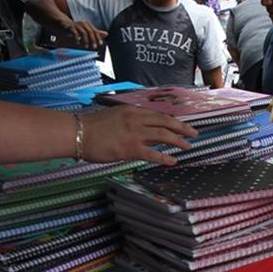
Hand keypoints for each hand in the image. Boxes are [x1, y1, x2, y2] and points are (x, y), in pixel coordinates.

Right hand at [63, 21, 107, 49]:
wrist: (64, 24)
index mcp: (88, 25)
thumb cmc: (77, 28)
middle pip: (90, 32)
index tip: (100, 44)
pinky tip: (77, 43)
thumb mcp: (87, 31)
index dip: (98, 38)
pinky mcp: (70, 27)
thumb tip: (107, 34)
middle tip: (94, 47)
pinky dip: (77, 38)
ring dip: (85, 40)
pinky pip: (75, 33)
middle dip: (93, 40)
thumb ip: (96, 33)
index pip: (95, 31)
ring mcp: (77, 25)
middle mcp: (83, 24)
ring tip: (86, 46)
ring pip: (84, 33)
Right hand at [81, 106, 197, 164]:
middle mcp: (137, 119)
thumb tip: (143, 129)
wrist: (78, 132)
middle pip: (166, 122)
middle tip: (194, 134)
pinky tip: (173, 161)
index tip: (182, 125)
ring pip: (163, 136)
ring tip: (188, 146)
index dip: (173, 121)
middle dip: (182, 128)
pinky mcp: (130, 148)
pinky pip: (153, 153)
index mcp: (132, 110)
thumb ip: (131, 121)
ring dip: (178, 141)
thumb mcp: (115, 116)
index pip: (158, 115)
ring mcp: (135, 133)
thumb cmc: (92, 126)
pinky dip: (165, 157)